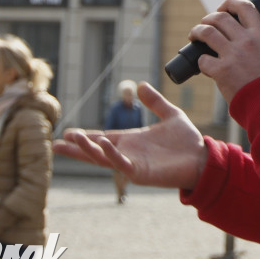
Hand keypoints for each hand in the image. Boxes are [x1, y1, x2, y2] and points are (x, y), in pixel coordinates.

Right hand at [53, 82, 206, 189]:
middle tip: (56, 143)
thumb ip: (155, 102)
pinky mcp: (141, 173)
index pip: (104, 138)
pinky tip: (102, 145)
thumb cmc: (187, 141)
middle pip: (96, 150)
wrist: (203, 157)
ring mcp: (133, 164)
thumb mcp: (169, 115)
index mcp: (132, 141)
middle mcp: (128, 153)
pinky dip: (111, 155)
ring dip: (87, 149)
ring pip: (104, 157)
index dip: (86, 136)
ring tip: (71, 139)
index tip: (67, 133)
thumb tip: (140, 85)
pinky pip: (122, 164)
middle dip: (77, 147)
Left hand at [191, 0, 259, 101]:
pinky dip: (201, 61)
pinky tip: (204, 65)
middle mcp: (247, 41)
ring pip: (206, 32)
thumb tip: (243, 35)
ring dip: (196, 32)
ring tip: (194, 37)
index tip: (222, 9)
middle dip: (207, 19)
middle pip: (220, 17)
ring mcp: (233, 55)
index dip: (229, 3)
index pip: (244, 6)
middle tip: (204, 25)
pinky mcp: (221, 70)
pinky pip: (203, 59)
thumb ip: (258, 42)